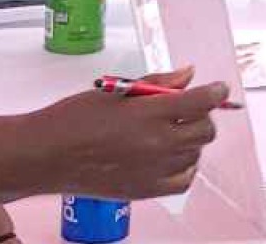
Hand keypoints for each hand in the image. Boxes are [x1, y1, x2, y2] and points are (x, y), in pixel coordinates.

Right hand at [31, 67, 224, 200]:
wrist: (47, 156)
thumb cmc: (73, 119)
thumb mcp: (115, 91)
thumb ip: (156, 84)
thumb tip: (188, 75)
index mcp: (149, 114)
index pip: (201, 102)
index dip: (216, 92)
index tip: (218, 88)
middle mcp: (157, 144)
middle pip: (204, 129)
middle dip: (203, 115)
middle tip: (188, 108)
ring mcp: (154, 170)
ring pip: (196, 153)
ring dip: (192, 139)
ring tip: (171, 130)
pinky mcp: (146, 190)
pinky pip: (184, 179)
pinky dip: (185, 166)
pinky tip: (171, 156)